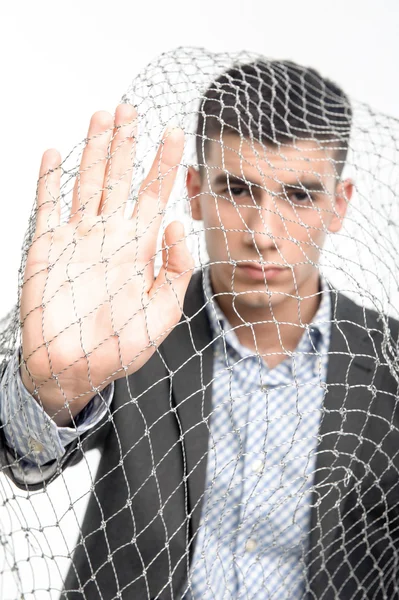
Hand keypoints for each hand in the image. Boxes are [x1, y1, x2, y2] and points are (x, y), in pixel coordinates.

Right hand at [20, 104, 193, 425]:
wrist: (76, 368)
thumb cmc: (120, 347)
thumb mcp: (164, 312)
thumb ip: (176, 268)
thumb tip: (180, 223)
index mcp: (139, 248)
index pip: (155, 195)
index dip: (165, 164)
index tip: (175, 134)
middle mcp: (109, 235)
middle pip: (120, 178)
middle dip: (127, 142)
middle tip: (132, 108)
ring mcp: (78, 238)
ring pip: (87, 181)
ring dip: (95, 149)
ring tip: (102, 116)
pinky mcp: (47, 246)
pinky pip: (48, 204)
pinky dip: (51, 179)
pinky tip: (56, 153)